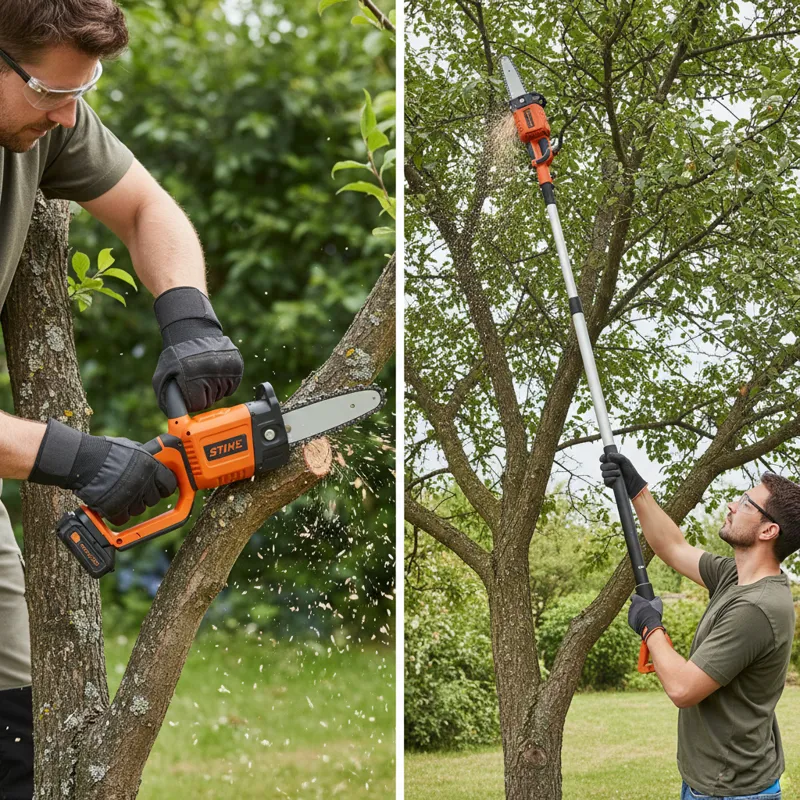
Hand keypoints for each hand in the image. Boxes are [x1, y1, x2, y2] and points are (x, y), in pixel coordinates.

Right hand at [27, 419, 177, 524]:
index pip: (169, 483)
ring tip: (118, 493)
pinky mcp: (116, 509)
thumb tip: (155, 459)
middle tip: (133, 490)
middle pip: (154, 499)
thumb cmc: (104, 451)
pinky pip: (123, 519)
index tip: (161, 488)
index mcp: (151, 466)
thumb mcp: (132, 448)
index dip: (164, 487)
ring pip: (138, 510)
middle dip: (145, 496)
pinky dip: (117, 514)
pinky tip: (110, 504)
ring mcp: (131, 497)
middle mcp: (144, 482)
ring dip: (130, 505)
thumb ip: (145, 458)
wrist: (82, 460)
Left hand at [151, 286, 243, 414]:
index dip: (192, 401)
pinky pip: (232, 387)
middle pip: (210, 401)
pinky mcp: (236, 367)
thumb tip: (176, 422)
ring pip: (221, 394)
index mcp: (192, 377)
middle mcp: (211, 373)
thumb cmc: (176, 357)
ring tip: (205, 374)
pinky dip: (224, 384)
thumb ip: (167, 399)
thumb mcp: (163, 377)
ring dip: (213, 389)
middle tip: (196, 381)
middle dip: (203, 395)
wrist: (193, 333)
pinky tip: (215, 373)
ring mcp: (226, 369)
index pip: (198, 405)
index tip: (189, 393)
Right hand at [599, 451, 646, 499]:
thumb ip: (618, 457)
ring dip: (611, 473)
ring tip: (619, 473)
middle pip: (602, 466)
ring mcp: (608, 476)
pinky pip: (605, 480)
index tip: (604, 458)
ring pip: (603, 474)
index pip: (603, 459)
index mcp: (611, 462)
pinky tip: (615, 479)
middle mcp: (608, 469)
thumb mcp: (626, 461)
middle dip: (608, 466)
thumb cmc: (630, 471)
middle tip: (616, 466)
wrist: (634, 482)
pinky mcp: (608, 483)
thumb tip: (609, 454)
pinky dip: (610, 479)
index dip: (602, 458)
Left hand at [628, 594, 664, 640]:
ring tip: (644, 617)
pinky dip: (636, 621)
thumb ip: (656, 599)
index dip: (637, 598)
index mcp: (636, 600)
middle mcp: (631, 606)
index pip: (634, 596)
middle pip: (633, 605)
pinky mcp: (630, 621)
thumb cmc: (653, 613)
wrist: (649, 625)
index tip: (640, 600)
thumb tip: (656, 597)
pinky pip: (632, 620)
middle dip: (638, 607)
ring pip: (632, 612)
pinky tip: (642, 622)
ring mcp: (630, 614)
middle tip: (644, 610)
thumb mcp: (657, 604)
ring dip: (637, 614)